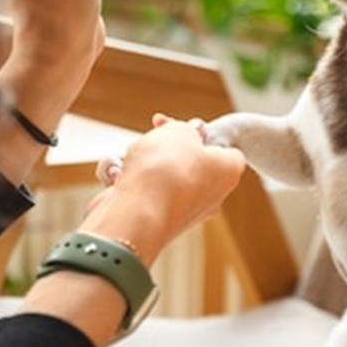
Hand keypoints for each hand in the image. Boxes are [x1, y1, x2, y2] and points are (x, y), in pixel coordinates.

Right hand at [80, 114, 246, 263]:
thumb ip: (186, 128)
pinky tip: (119, 177)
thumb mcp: (179, 131)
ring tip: (133, 159)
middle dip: (167, 146)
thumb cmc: (164, 170)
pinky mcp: (156, 220)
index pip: (225, 148)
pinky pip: (143, 192)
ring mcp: (183, 211)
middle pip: (190, 161)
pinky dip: (130, 181)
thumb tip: (190, 133)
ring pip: (162, 175)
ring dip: (144, 162)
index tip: (183, 126)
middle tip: (154, 134)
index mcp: (228, 172)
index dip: (203, 133)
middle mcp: (211, 196)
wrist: (135, 213)